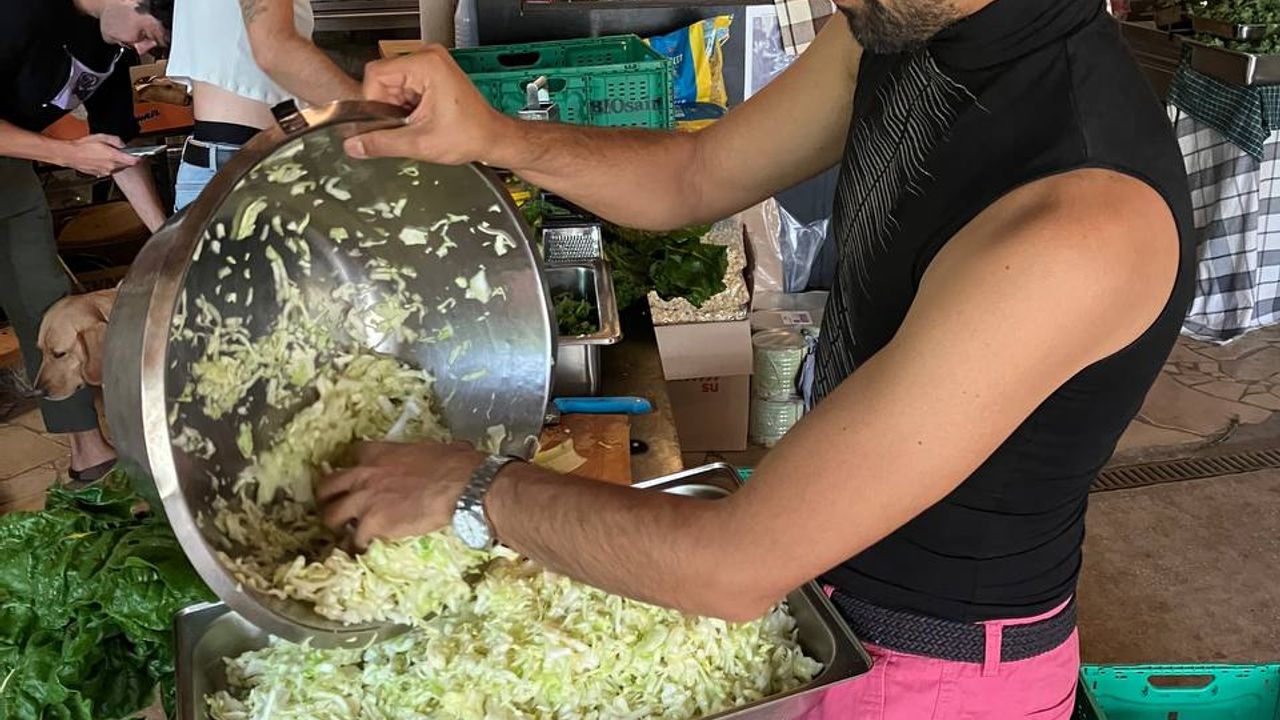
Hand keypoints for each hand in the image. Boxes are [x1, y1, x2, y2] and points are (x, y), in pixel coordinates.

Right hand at [62, 135, 138, 176]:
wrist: (70, 154)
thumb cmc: (82, 146)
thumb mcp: (101, 137)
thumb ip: (116, 140)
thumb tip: (122, 144)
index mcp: (114, 156)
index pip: (134, 161)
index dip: (138, 157)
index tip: (140, 155)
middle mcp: (111, 166)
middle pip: (126, 164)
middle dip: (125, 158)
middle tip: (118, 151)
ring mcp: (106, 171)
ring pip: (118, 168)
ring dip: (116, 162)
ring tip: (105, 154)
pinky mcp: (100, 174)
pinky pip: (109, 170)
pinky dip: (108, 165)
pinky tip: (99, 159)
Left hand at [316, 440, 485, 549]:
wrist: (460, 487)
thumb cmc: (454, 464)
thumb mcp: (432, 449)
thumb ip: (421, 453)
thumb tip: (446, 453)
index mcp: (379, 453)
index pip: (353, 453)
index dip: (353, 465)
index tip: (357, 474)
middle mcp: (364, 475)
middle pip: (327, 485)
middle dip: (326, 497)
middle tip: (332, 505)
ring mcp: (365, 501)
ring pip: (331, 515)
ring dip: (336, 525)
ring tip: (343, 532)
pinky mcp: (373, 524)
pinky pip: (354, 540)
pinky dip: (356, 547)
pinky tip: (361, 551)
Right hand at [343, 46, 514, 165]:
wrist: (493, 138)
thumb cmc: (471, 135)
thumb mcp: (420, 144)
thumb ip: (382, 143)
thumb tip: (354, 145)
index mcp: (426, 65)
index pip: (375, 75)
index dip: (374, 103)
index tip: (384, 122)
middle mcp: (428, 57)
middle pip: (382, 79)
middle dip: (388, 108)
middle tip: (407, 126)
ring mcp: (431, 64)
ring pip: (391, 85)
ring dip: (398, 109)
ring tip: (419, 123)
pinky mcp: (432, 73)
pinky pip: (404, 87)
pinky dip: (406, 106)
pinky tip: (421, 118)